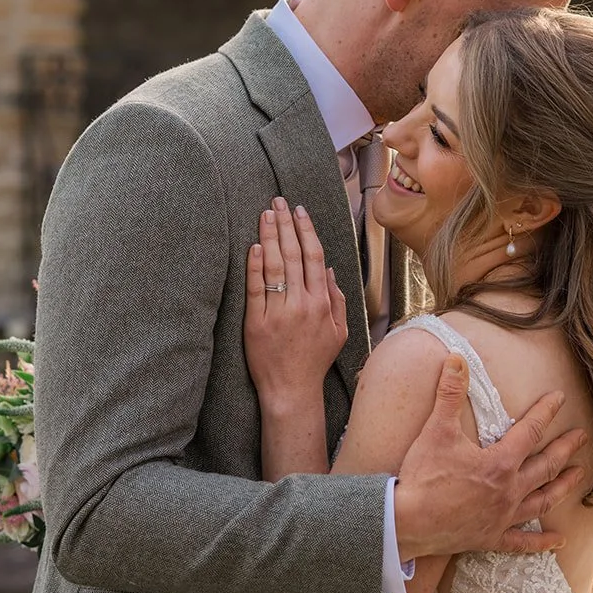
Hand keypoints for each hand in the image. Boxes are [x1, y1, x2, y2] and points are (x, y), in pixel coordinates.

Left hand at [244, 198, 347, 409]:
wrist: (292, 390)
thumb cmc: (315, 361)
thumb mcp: (339, 331)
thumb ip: (337, 298)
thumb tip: (329, 269)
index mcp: (323, 302)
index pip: (314, 256)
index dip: (306, 230)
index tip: (298, 211)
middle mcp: (303, 303)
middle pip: (293, 254)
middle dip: (285, 224)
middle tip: (277, 201)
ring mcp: (280, 312)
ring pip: (274, 266)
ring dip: (269, 236)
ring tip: (264, 215)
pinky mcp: (257, 322)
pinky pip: (256, 289)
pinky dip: (255, 266)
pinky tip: (253, 247)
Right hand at [392, 352, 588, 557]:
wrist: (407, 523)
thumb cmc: (423, 477)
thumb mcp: (436, 430)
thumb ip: (449, 393)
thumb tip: (457, 358)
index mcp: (500, 463)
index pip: (531, 430)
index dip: (546, 411)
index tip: (559, 397)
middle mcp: (509, 490)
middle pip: (546, 466)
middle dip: (565, 448)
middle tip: (582, 436)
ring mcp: (502, 517)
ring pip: (543, 501)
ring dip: (563, 487)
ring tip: (579, 475)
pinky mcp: (491, 537)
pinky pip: (523, 542)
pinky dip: (542, 543)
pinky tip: (559, 541)